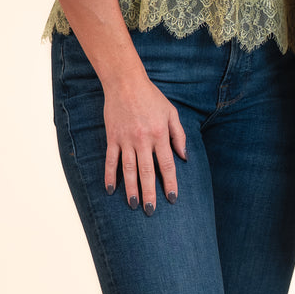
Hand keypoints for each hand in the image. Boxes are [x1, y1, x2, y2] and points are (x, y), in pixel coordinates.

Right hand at [103, 74, 186, 212]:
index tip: (172, 198)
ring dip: (130, 189)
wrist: (125, 82)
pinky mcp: (112, 137)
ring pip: (128, 169)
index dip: (170, 183)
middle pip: (147, 172)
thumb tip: (184, 158)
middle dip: (150, 192)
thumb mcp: (171, 113)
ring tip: (133, 205)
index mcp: (160, 134)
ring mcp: (126, 139)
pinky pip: (110, 160)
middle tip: (151, 211)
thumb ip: (179, 135)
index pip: (167, 164)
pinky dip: (110, 175)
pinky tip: (111, 190)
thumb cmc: (151, 97)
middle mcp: (143, 140)